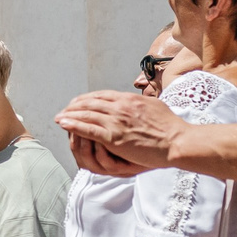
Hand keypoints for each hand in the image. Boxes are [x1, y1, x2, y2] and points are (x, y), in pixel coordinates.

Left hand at [55, 89, 182, 170]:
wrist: (177, 141)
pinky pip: (88, 129)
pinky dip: (73, 125)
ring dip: (69, 115)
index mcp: (130, 99)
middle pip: (90, 103)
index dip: (87, 99)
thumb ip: (140, 103)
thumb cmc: (170, 128)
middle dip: (74, 106)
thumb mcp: (155, 106)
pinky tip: (63, 124)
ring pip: (86, 114)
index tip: (78, 102)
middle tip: (64, 111)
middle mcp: (120, 107)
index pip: (101, 95)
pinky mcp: (113, 137)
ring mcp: (116, 121)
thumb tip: (135, 100)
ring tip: (59, 118)